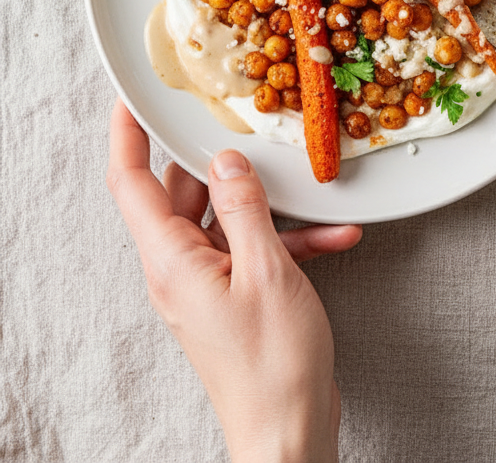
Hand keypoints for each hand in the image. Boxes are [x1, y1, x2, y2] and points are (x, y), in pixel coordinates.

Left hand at [106, 100, 361, 462]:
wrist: (289, 426)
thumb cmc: (272, 363)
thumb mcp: (267, 271)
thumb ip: (245, 209)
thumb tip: (227, 162)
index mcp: (171, 261)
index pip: (132, 183)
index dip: (128, 137)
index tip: (133, 100)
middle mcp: (181, 270)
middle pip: (184, 195)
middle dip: (213, 159)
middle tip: (235, 121)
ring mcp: (209, 285)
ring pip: (228, 220)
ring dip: (270, 204)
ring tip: (306, 183)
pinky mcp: (239, 298)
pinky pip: (257, 251)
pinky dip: (293, 239)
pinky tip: (335, 235)